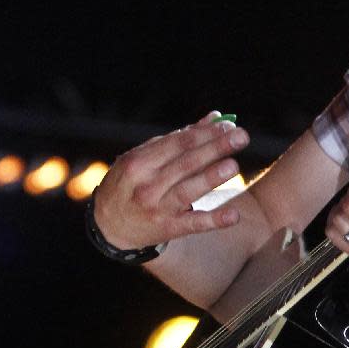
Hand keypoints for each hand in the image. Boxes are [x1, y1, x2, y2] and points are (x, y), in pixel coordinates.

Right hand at [92, 112, 249, 250]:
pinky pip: (194, 224)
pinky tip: (234, 215)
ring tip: (233, 166)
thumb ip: (179, 139)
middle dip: (214, 148)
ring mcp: (156, 208)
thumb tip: (215, 118)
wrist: (108, 227)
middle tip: (240, 137)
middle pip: (185, 163)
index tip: (228, 126)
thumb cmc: (132, 184)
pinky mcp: (167, 229)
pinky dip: (214, 220)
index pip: (178, 144)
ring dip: (211, 177)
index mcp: (139, 162)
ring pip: (188, 190)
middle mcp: (146, 185)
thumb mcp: (144, 159)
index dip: (205, 134)